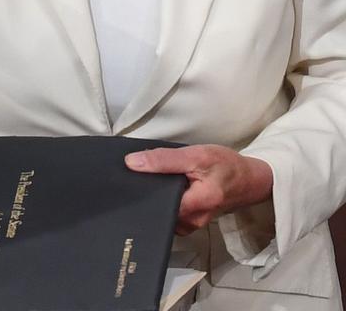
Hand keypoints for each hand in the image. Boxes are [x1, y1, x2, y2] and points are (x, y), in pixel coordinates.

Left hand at [125, 144, 273, 234]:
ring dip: (154, 197)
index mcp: (196, 204)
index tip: (128, 179)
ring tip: (147, 180)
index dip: (141, 191)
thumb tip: (132, 163)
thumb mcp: (197, 155)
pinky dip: (162, 200)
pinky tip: (159, 188)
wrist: (250, 179)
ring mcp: (190, 224)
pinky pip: (168, 213)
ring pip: (161, 213)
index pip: (157, 205)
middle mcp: (192, 221)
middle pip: (157, 211)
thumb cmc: (227, 166)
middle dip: (145, 194)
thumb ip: (164, 159)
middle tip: (134, 177)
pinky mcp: (189, 221)